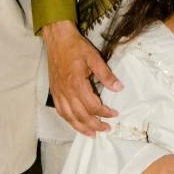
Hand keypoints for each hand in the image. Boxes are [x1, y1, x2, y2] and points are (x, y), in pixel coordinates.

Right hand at [42, 20, 123, 135]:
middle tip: (106, 129)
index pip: (92, 106)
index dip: (105, 113)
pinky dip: (69, 120)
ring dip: (81, 128)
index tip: (114, 114)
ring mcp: (58, 93)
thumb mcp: (94, 58)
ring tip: (92, 134)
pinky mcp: (54, 91)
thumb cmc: (75, 47)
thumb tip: (119, 88)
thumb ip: (106, 75)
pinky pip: (61, 111)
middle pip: (81, 115)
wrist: (57, 38)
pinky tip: (76, 124)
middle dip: (95, 125)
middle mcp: (66, 91)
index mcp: (77, 84)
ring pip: (69, 117)